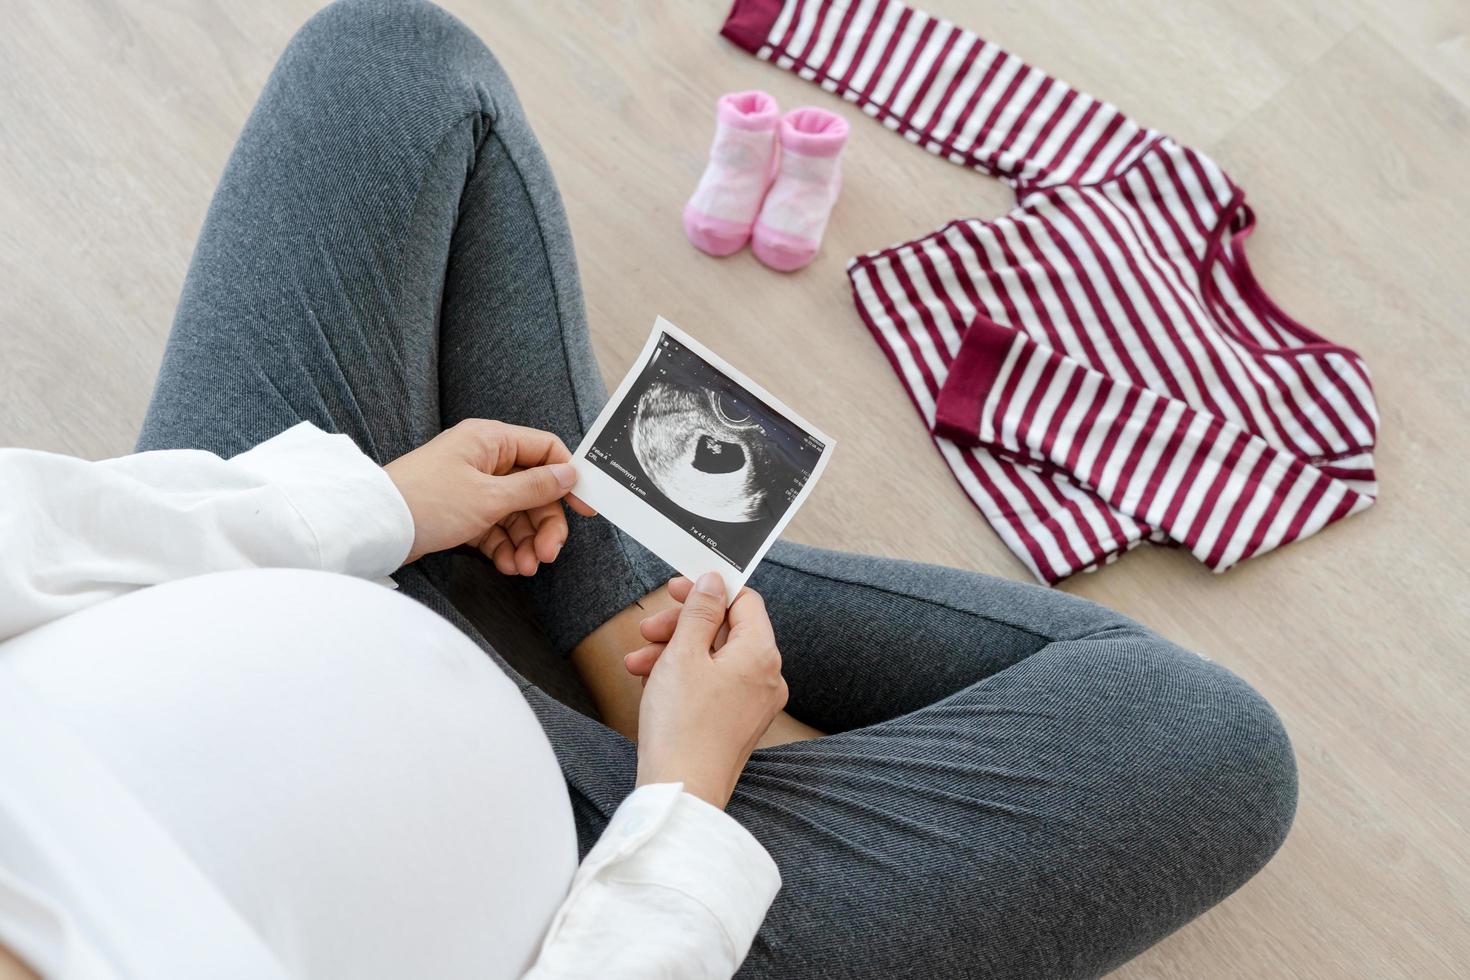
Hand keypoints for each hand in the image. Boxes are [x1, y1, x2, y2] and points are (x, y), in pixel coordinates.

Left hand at [383, 419, 595, 567]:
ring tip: (525, 567)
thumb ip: (535, 487)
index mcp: (491, 440)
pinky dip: (504, 547)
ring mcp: (472, 486)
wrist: (375, 528)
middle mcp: (484, 458)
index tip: (585, 509)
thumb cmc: (426, 501)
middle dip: (544, 524)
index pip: (546, 451)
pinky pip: (495, 527)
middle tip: (548, 554)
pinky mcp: (461, 511)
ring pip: (516, 513)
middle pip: (534, 489)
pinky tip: (508, 565)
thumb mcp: (490, 497)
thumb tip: (568, 474)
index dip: (569, 479)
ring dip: (525, 541)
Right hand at [631, 573, 787, 808]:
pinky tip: (652, 683)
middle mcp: (767, 678)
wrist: (681, 791)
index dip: (708, 590)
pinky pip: (714, 685)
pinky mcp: (738, 723)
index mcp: (761, 654)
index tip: (678, 590)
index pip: (744, 601)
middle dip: (683, 626)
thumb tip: (713, 582)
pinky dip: (685, 677)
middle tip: (650, 629)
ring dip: (675, 653)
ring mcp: (755, 703)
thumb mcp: (683, 654)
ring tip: (639, 662)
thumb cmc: (682, 727)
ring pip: (715, 659)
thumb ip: (700, 612)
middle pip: (726, 630)